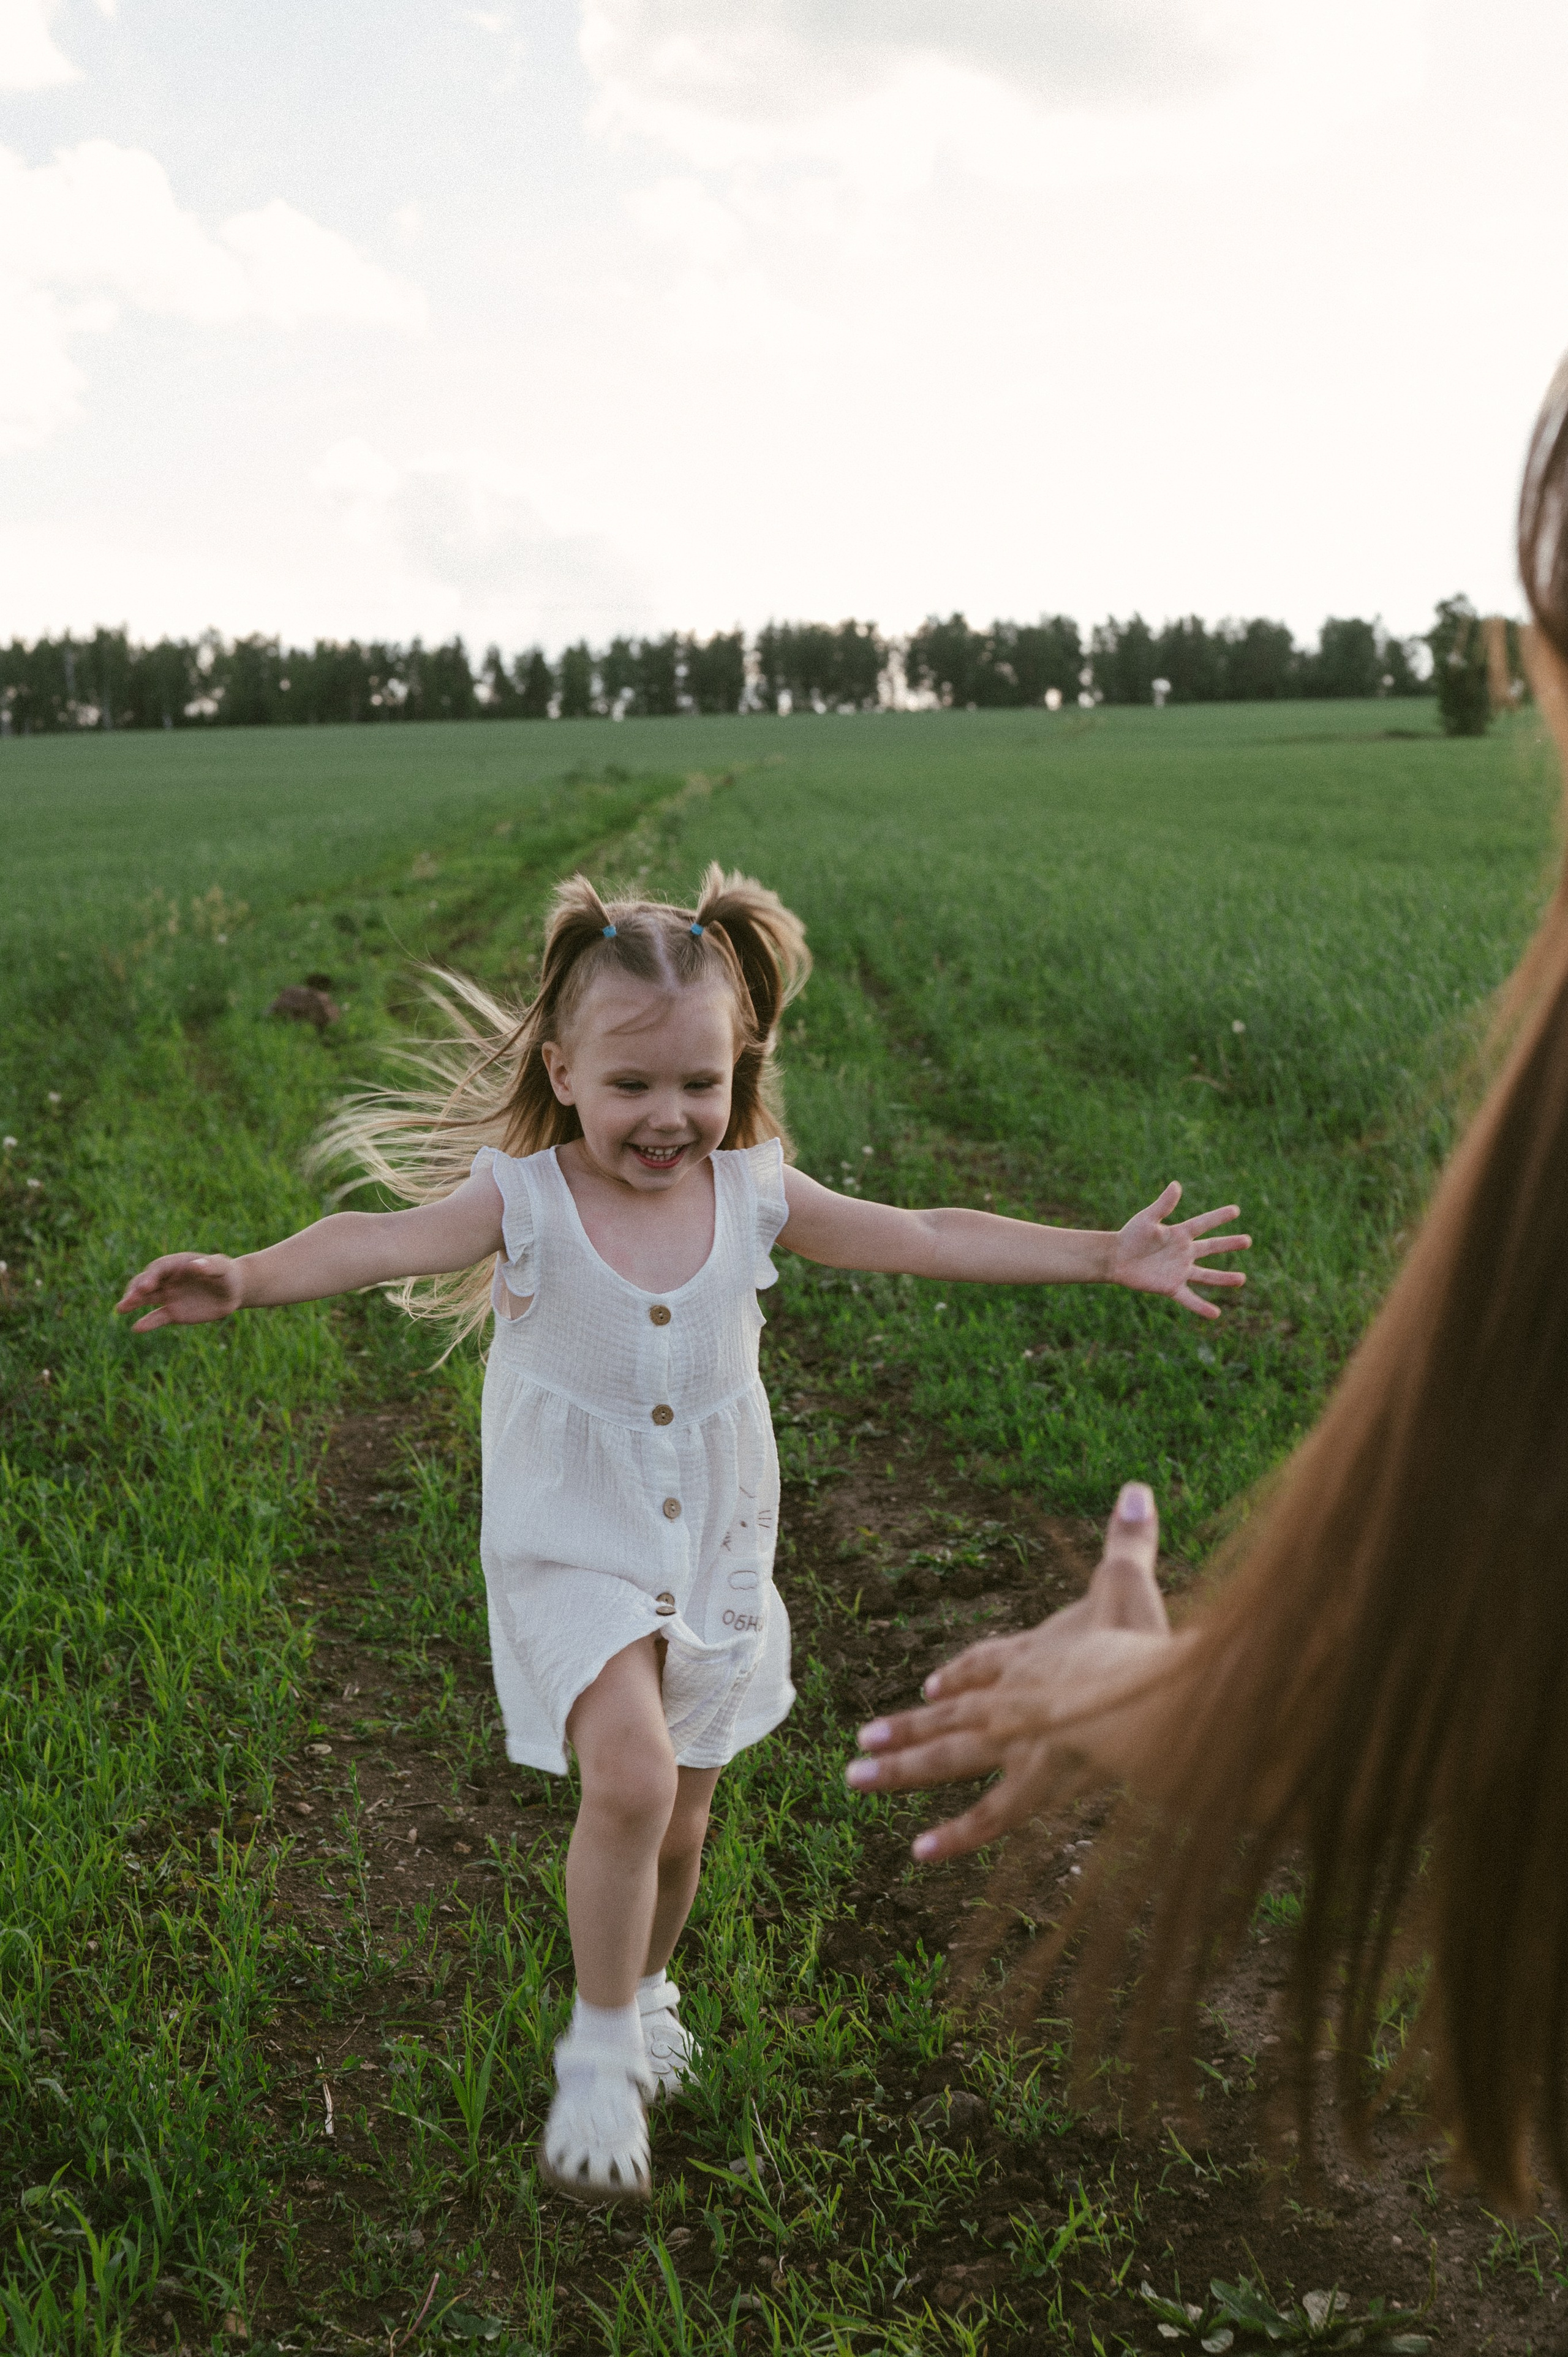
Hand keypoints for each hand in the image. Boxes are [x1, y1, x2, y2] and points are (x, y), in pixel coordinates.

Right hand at [116, 1252, 243, 1330]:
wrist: (232, 1291)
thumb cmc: (226, 1274)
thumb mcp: (222, 1268)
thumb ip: (210, 1266)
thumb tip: (196, 1266)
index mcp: (177, 1264)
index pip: (159, 1269)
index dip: (151, 1276)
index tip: (146, 1286)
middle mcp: (168, 1279)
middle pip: (146, 1282)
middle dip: (136, 1289)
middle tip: (128, 1299)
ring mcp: (168, 1296)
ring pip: (146, 1299)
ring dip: (132, 1302)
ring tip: (120, 1308)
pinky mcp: (173, 1312)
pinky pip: (157, 1317)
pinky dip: (147, 1323)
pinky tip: (136, 1328)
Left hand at [846, 1483, 1181, 1859]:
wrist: (1146, 1697)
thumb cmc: (1141, 1641)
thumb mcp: (1130, 1583)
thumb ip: (1129, 1540)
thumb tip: (1137, 1488)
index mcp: (1032, 1654)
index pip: (984, 1665)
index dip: (958, 1677)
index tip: (929, 1686)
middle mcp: (1010, 1699)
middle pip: (950, 1713)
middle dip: (906, 1725)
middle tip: (861, 1738)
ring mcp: (1015, 1743)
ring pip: (947, 1757)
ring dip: (900, 1768)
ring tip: (855, 1777)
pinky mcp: (1034, 1786)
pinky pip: (988, 1817)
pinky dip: (955, 1836)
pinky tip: (919, 1853)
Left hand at [1110, 1181, 1248, 1318]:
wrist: (1115, 1258)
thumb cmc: (1130, 1236)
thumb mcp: (1147, 1219)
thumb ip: (1164, 1205)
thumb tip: (1176, 1185)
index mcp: (1179, 1234)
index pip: (1203, 1224)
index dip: (1218, 1217)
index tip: (1236, 1210)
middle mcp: (1183, 1252)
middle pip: (1211, 1248)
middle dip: (1229, 1244)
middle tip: (1248, 1241)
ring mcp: (1179, 1270)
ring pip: (1206, 1275)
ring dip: (1223, 1278)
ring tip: (1242, 1279)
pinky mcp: (1171, 1286)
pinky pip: (1189, 1298)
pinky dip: (1201, 1307)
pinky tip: (1216, 1314)